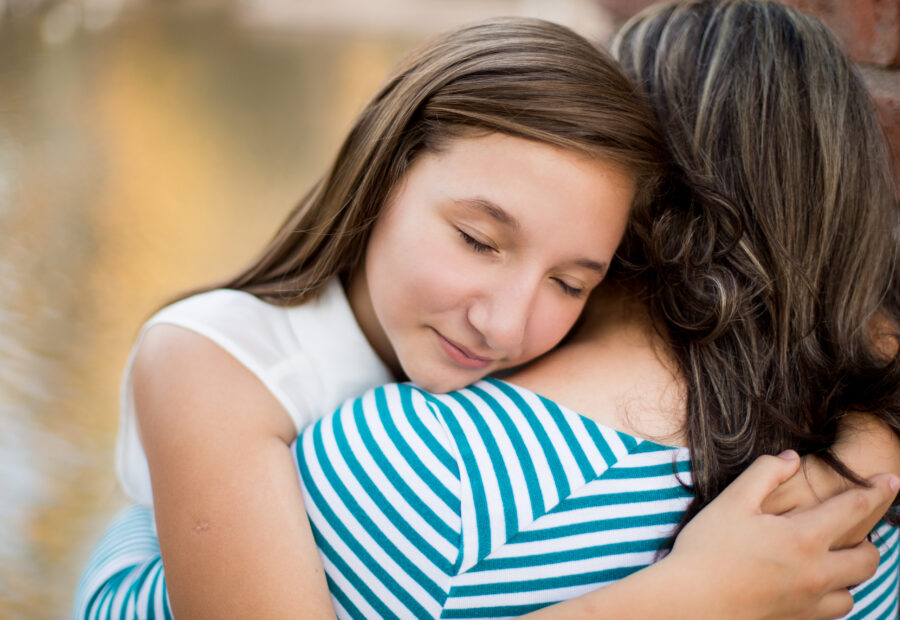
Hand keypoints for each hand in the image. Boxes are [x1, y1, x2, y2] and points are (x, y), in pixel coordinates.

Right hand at [667, 452, 898, 619]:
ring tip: (832, 560)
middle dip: (870, 541)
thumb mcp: (731, 501)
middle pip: (868, 558)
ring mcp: (809, 603)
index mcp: (804, 537)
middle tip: (857, 529)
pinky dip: (831, 597)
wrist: (689, 605)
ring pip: (853, 591)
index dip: (876, 491)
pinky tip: (812, 587)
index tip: (890, 480)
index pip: (854, 509)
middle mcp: (816, 573)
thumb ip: (765, 473)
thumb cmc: (707, 550)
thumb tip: (791, 458)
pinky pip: (832, 612)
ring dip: (849, 574)